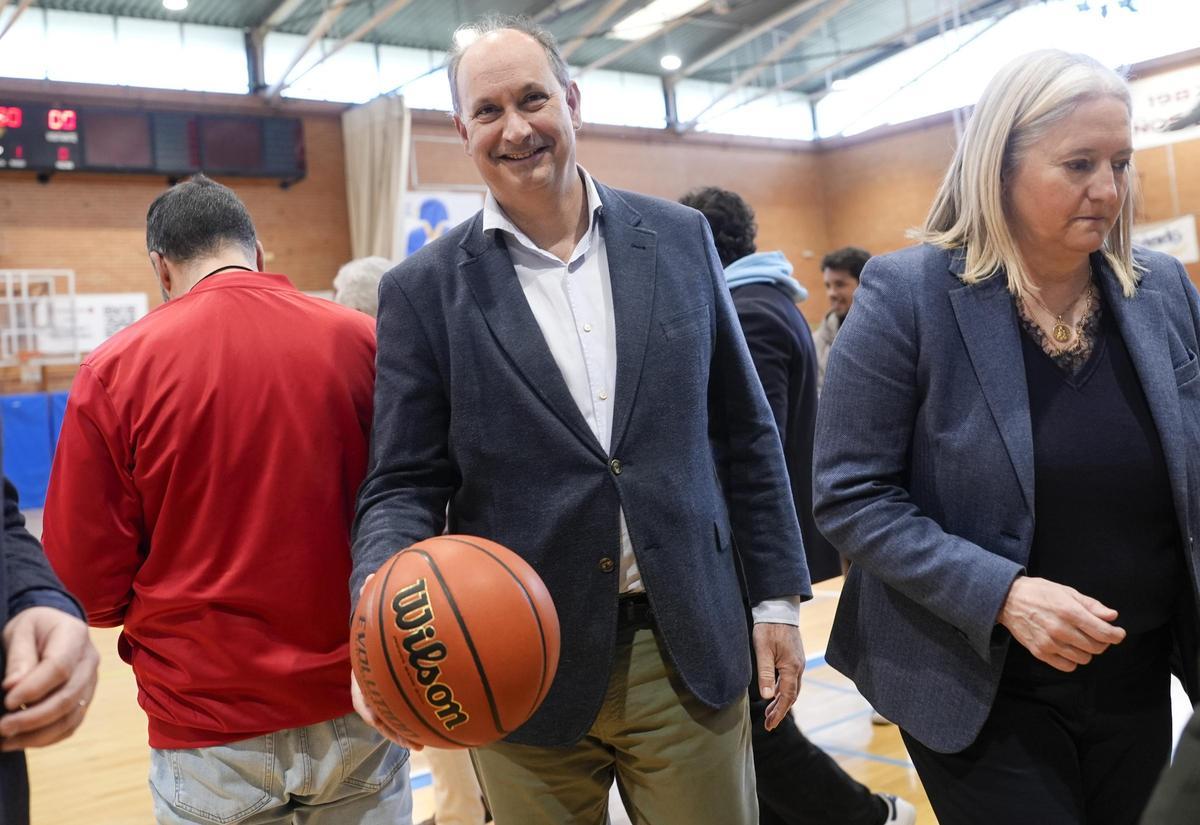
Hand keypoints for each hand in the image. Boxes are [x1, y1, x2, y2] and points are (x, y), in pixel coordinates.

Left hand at [0, 606, 98, 749]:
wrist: (53, 629)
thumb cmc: (34, 628)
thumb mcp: (21, 631)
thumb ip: (19, 656)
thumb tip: (13, 686)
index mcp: (75, 636)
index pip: (60, 667)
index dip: (34, 688)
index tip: (7, 702)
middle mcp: (89, 661)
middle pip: (68, 697)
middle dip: (33, 718)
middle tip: (2, 727)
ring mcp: (90, 682)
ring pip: (71, 716)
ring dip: (38, 734)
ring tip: (7, 741)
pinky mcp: (85, 699)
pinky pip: (71, 725)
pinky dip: (47, 738)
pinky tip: (21, 740)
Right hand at [350, 573, 420, 750]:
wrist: (379, 617)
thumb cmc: (377, 611)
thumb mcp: (374, 600)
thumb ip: (371, 592)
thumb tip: (369, 577)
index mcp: (364, 667)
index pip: (360, 695)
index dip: (370, 709)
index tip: (379, 721)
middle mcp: (375, 682)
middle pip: (380, 714)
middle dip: (395, 730)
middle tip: (414, 743)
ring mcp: (388, 686)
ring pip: (394, 715)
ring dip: (408, 730)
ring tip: (426, 743)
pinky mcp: (404, 685)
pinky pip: (411, 704)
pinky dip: (423, 714)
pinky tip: (444, 719)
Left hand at [752, 622, 804, 730]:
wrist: (779, 609)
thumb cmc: (769, 628)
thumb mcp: (762, 650)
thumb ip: (765, 673)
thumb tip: (766, 697)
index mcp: (791, 667)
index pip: (787, 697)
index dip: (779, 712)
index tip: (770, 725)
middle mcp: (798, 667)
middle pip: (791, 695)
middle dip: (781, 710)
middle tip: (769, 724)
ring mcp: (797, 663)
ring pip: (791, 688)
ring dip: (781, 702)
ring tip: (770, 713)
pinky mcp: (794, 658)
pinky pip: (790, 680)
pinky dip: (783, 690)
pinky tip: (774, 694)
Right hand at [997, 576, 1125, 671]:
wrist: (1007, 599)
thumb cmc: (1039, 592)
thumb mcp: (1066, 591)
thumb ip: (1091, 605)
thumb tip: (1112, 616)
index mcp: (1069, 611)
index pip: (1103, 632)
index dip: (1116, 635)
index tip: (1118, 633)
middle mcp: (1061, 629)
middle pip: (1096, 647)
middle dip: (1103, 642)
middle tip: (1097, 634)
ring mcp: (1049, 643)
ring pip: (1084, 658)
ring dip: (1086, 651)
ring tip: (1079, 640)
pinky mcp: (1040, 652)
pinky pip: (1067, 666)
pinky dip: (1072, 660)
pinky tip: (1068, 648)